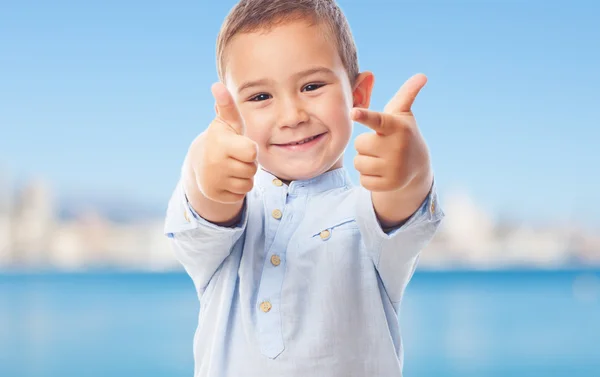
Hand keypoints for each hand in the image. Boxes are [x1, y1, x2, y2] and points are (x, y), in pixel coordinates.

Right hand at [188, 82, 257, 203]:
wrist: (200, 164)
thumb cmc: (222, 139)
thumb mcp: (226, 123)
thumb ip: (227, 106)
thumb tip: (217, 85)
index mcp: (220, 144)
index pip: (252, 152)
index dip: (250, 149)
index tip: (239, 145)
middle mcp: (215, 163)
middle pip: (252, 169)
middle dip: (248, 164)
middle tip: (235, 157)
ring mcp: (214, 181)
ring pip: (248, 184)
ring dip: (244, 177)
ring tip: (231, 167)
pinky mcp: (215, 195)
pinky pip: (240, 195)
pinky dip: (237, 189)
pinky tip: (227, 180)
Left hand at [351, 73, 430, 191]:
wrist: (418, 166)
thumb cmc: (402, 133)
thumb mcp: (403, 114)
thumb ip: (407, 94)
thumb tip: (421, 76)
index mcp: (396, 127)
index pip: (377, 120)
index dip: (364, 116)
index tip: (353, 112)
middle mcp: (397, 147)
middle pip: (359, 144)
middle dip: (365, 144)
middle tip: (380, 145)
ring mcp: (394, 168)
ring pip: (358, 163)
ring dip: (364, 161)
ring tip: (381, 158)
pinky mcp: (390, 184)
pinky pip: (363, 180)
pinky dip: (368, 176)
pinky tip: (382, 172)